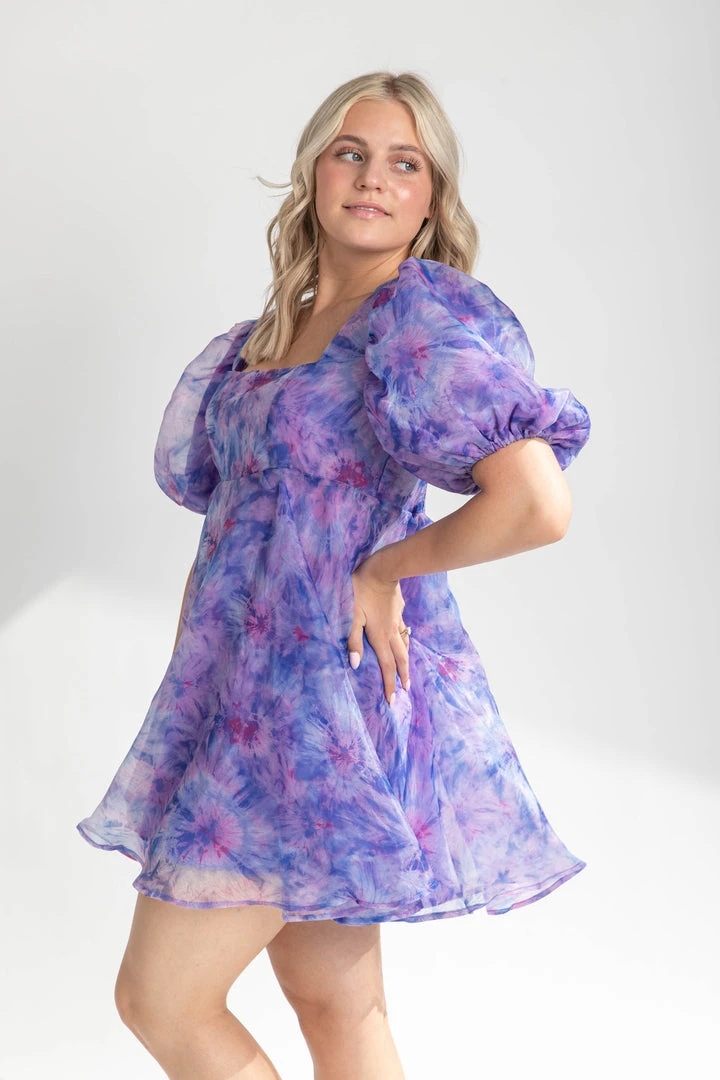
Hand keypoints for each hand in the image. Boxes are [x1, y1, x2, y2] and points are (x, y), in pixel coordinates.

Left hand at [348, 559, 410, 704]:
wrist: (382, 568)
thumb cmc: (360, 591)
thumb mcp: (351, 616)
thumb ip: (353, 640)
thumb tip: (355, 664)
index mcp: (380, 636)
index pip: (387, 666)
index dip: (390, 684)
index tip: (393, 701)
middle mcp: (392, 631)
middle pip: (401, 658)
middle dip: (403, 675)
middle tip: (407, 689)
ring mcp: (397, 618)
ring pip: (405, 642)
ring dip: (406, 658)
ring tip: (407, 667)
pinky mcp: (398, 608)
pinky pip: (403, 628)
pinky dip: (404, 637)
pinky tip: (403, 634)